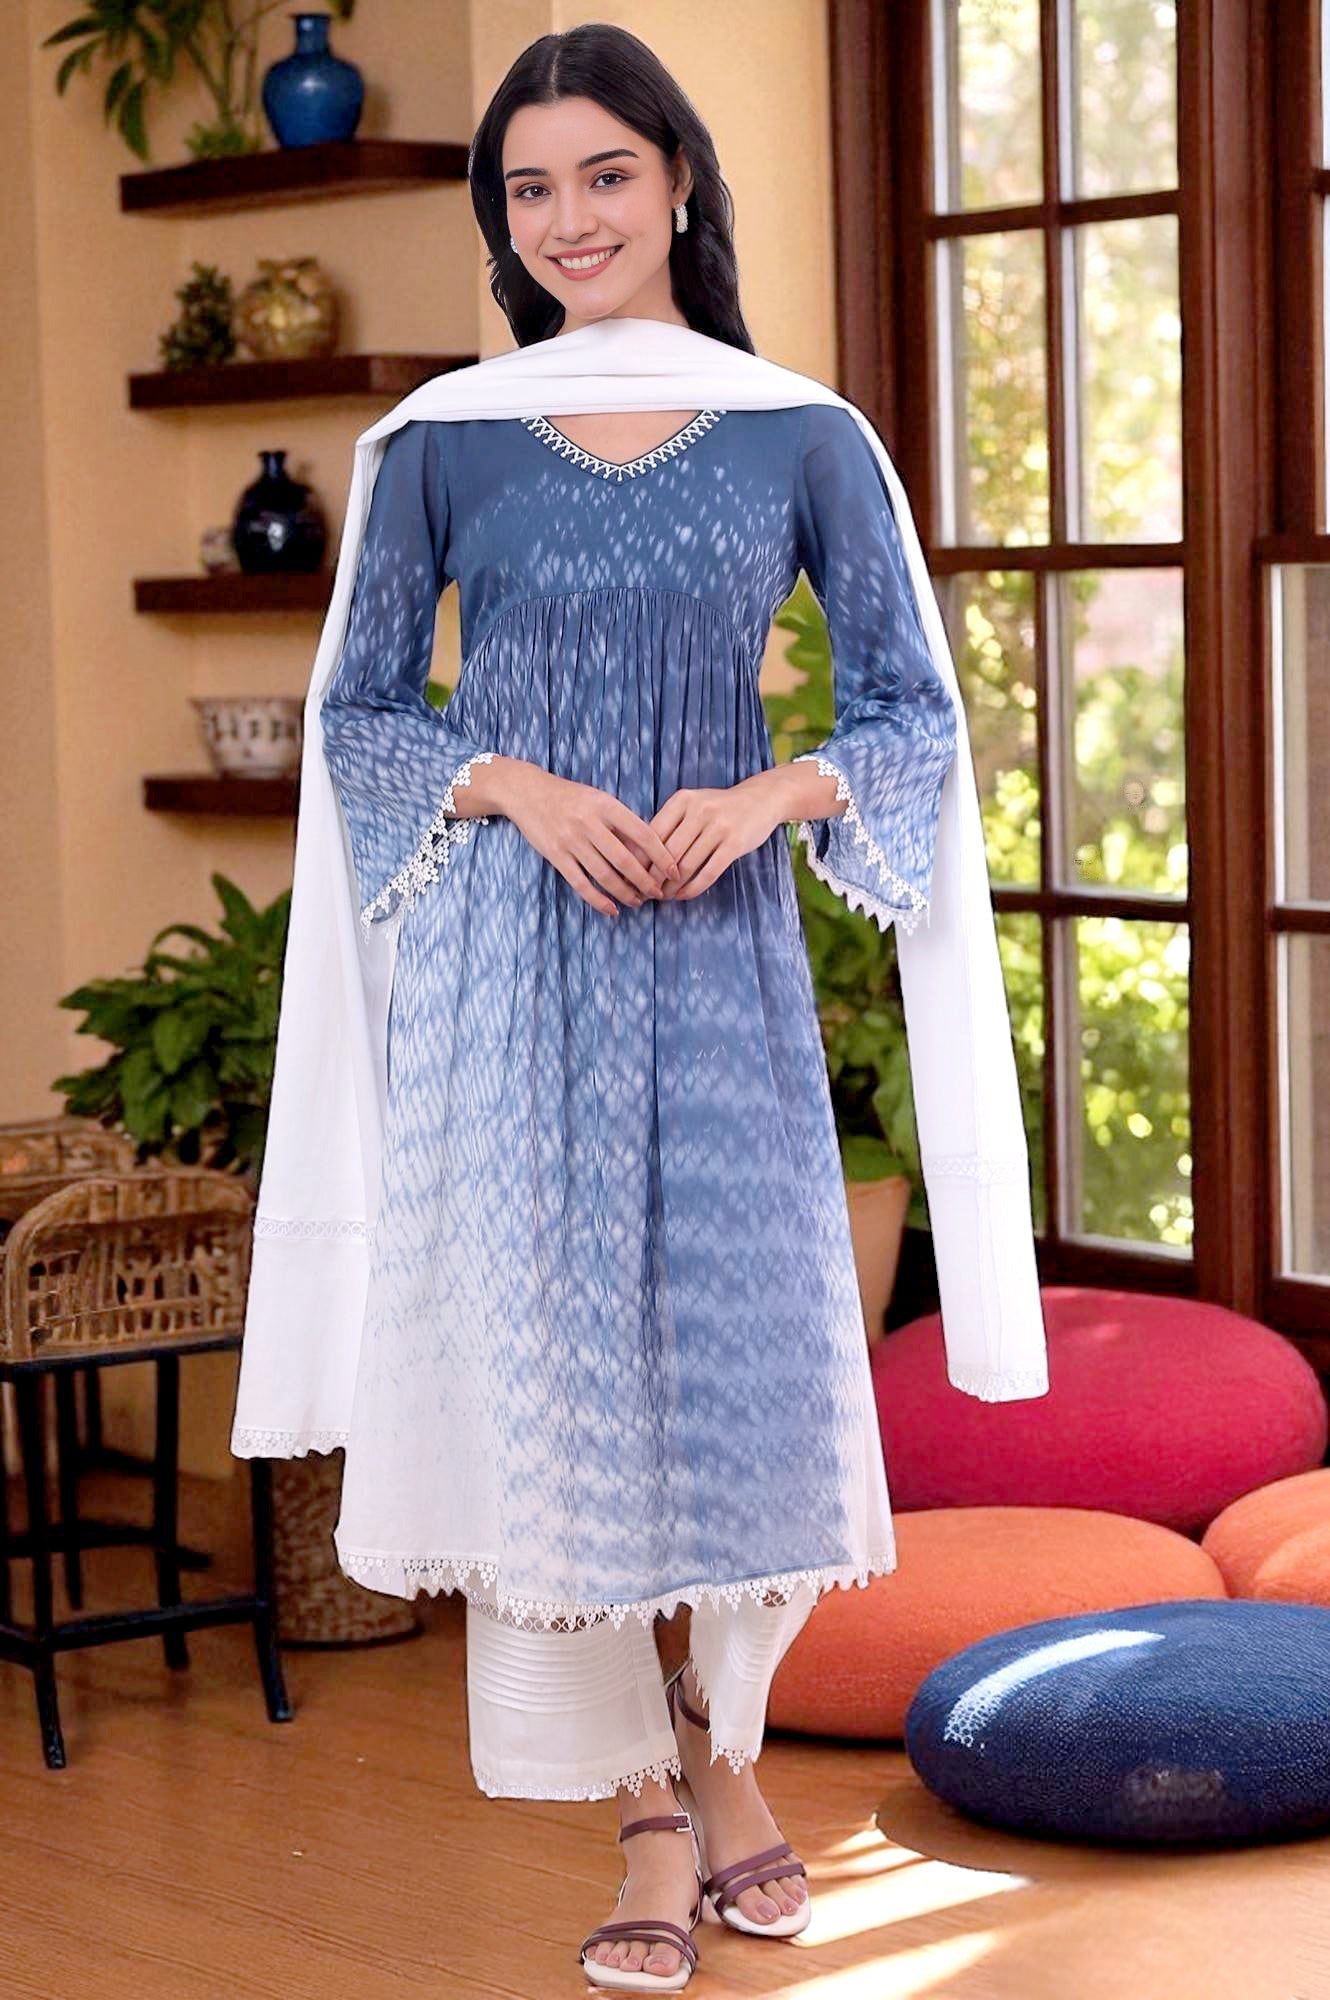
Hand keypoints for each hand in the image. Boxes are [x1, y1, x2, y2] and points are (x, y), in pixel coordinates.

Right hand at [500, 765, 681, 918]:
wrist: (529, 793)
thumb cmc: (571, 797)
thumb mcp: (600, 800)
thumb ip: (622, 822)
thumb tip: (651, 849)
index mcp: (606, 806)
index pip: (643, 833)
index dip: (662, 855)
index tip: (675, 871)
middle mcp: (590, 823)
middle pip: (625, 859)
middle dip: (646, 881)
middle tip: (659, 894)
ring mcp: (571, 840)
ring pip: (605, 875)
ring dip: (625, 893)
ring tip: (638, 901)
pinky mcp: (556, 855)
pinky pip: (581, 883)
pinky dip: (598, 900)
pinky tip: (612, 909)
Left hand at [646, 778, 783, 903]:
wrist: (761, 799)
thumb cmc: (718, 807)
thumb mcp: (692, 805)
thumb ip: (669, 824)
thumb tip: (638, 855)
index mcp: (682, 800)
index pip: (652, 833)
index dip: (640, 858)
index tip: (632, 876)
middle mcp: (699, 810)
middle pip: (667, 853)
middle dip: (653, 877)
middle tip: (645, 892)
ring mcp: (718, 827)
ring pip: (686, 866)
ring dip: (672, 887)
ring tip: (664, 896)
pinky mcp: (734, 844)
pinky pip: (708, 872)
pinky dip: (693, 888)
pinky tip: (684, 896)